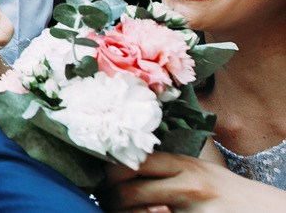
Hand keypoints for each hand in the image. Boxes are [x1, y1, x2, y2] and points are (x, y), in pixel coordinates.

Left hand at [101, 151, 285, 211]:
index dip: (110, 175)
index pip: (131, 162)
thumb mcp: (197, 171)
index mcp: (183, 165)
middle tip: (107, 203)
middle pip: (128, 192)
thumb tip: (116, 170)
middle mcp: (188, 184)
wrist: (266, 212)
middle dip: (111, 202)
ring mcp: (195, 209)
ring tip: (127, 212)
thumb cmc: (225, 194)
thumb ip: (163, 169)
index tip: (104, 183)